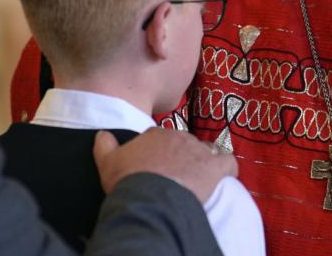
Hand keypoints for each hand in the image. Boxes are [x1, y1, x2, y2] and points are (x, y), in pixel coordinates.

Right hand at [94, 128, 236, 201]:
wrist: (150, 197)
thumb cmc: (128, 180)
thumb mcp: (107, 162)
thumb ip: (104, 145)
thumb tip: (102, 134)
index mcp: (157, 135)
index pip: (160, 136)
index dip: (158, 150)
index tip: (155, 163)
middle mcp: (180, 138)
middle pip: (184, 143)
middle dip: (182, 155)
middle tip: (175, 174)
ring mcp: (199, 151)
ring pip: (207, 150)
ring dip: (204, 160)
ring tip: (199, 176)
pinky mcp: (215, 168)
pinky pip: (229, 163)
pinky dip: (228, 168)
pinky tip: (224, 176)